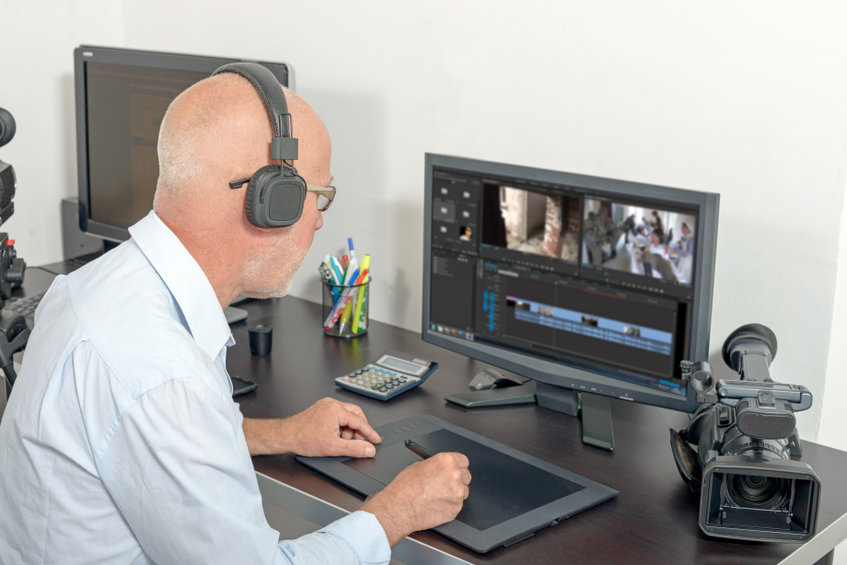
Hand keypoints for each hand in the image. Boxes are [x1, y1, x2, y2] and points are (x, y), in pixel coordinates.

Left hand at [242, 398, 380, 456]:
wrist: (286, 436)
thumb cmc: (304, 439)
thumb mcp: (333, 447)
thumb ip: (354, 448)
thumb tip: (369, 449)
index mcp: (336, 409)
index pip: (360, 421)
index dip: (370, 432)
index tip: (376, 440)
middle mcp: (331, 404)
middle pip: (356, 414)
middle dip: (359, 429)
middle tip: (360, 442)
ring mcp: (326, 405)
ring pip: (347, 414)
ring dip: (349, 428)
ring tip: (342, 441)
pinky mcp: (321, 409)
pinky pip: (338, 415)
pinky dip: (341, 425)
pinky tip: (336, 436)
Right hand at [360, 452, 470, 545]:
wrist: (399, 509)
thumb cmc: (404, 488)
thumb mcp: (418, 466)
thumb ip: (435, 465)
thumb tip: (441, 468)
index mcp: (446, 461)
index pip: (463, 461)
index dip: (458, 466)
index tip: (456, 469)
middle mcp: (454, 475)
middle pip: (466, 476)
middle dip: (458, 480)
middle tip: (445, 484)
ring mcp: (457, 493)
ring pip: (463, 492)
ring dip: (454, 493)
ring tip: (437, 496)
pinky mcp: (455, 509)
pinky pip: (457, 505)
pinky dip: (450, 505)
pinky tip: (436, 505)